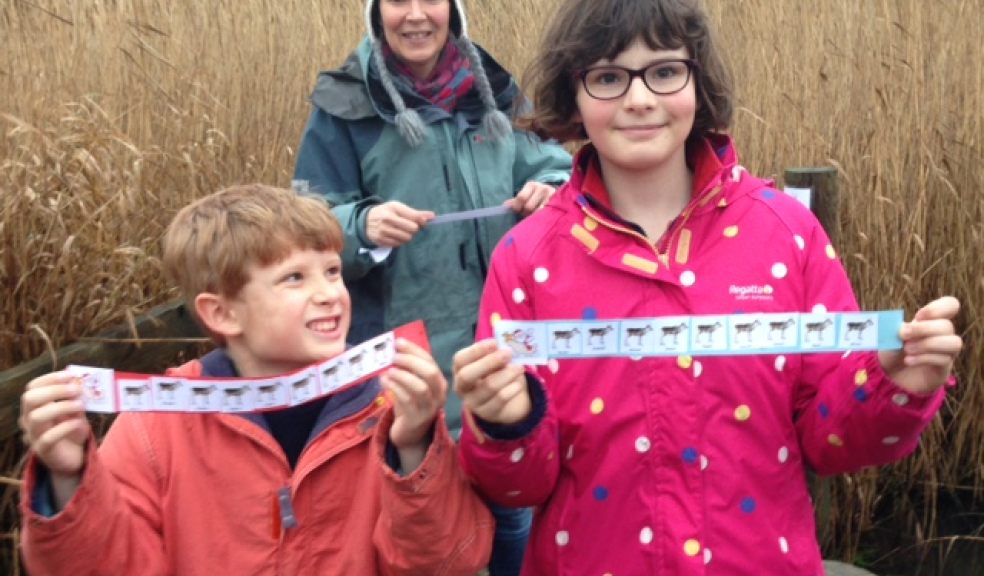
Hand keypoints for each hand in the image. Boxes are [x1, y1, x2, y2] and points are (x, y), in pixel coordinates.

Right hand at [20, 371, 89, 481]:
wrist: (74, 456)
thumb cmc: (72, 429)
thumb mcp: (76, 411)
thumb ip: (76, 398)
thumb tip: (80, 383)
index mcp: (35, 406)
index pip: (32, 387)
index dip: (50, 379)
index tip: (70, 375)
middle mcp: (29, 419)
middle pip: (30, 399)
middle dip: (54, 390)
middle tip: (77, 389)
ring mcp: (33, 435)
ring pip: (36, 417)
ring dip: (61, 407)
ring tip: (81, 405)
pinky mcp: (42, 450)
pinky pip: (48, 437)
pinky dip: (66, 427)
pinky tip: (79, 423)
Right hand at [365, 201, 434, 246]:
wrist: (366, 221)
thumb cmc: (386, 212)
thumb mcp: (398, 207)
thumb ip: (415, 212)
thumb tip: (432, 216)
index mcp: (392, 208)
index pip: (414, 217)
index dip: (422, 220)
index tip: (423, 221)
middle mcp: (387, 219)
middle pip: (412, 229)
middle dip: (414, 229)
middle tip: (409, 226)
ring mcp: (383, 231)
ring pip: (407, 238)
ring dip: (407, 236)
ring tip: (402, 231)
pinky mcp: (381, 241)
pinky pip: (399, 244)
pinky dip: (400, 241)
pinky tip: (395, 235)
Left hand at [383, 338, 446, 452]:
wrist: (410, 433)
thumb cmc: (410, 404)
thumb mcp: (411, 384)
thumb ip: (406, 369)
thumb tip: (392, 349)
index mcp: (439, 382)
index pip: (430, 361)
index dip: (414, 350)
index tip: (398, 342)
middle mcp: (438, 394)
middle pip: (430, 373)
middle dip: (411, 361)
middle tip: (393, 357)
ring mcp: (429, 408)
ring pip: (420, 387)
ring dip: (402, 375)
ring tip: (388, 371)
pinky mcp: (417, 418)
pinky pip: (407, 400)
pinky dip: (395, 388)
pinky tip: (385, 382)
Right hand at [453, 339, 530, 424]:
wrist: (505, 400)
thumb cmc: (495, 373)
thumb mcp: (493, 361)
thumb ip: (495, 353)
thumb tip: (504, 348)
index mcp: (459, 370)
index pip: (460, 359)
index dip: (476, 350)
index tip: (495, 342)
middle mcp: (461, 387)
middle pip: (467, 375)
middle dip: (489, 362)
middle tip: (508, 353)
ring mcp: (473, 402)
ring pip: (488, 386)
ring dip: (507, 374)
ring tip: (519, 367)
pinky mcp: (487, 413)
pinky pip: (501, 399)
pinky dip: (513, 388)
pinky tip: (519, 383)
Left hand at [505, 182, 555, 216]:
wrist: (555, 197)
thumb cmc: (535, 199)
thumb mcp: (525, 197)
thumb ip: (515, 202)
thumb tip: (505, 206)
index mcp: (531, 185)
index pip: (520, 198)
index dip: (517, 208)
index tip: (518, 211)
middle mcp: (543, 188)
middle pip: (529, 207)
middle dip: (527, 214)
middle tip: (529, 215)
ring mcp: (552, 196)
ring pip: (538, 212)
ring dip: (536, 217)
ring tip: (537, 216)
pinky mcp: (559, 204)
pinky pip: (547, 215)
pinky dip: (543, 219)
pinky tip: (543, 219)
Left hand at [878, 296, 962, 394]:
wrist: (890, 376)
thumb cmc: (893, 350)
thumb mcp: (889, 337)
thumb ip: (896, 329)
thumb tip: (903, 328)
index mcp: (930, 321)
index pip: (950, 305)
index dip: (938, 308)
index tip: (919, 316)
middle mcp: (942, 334)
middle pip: (947, 326)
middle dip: (924, 329)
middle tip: (903, 335)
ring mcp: (946, 352)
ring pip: (954, 343)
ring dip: (928, 344)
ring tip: (907, 349)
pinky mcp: (944, 368)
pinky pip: (944, 360)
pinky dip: (924, 358)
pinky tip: (908, 360)